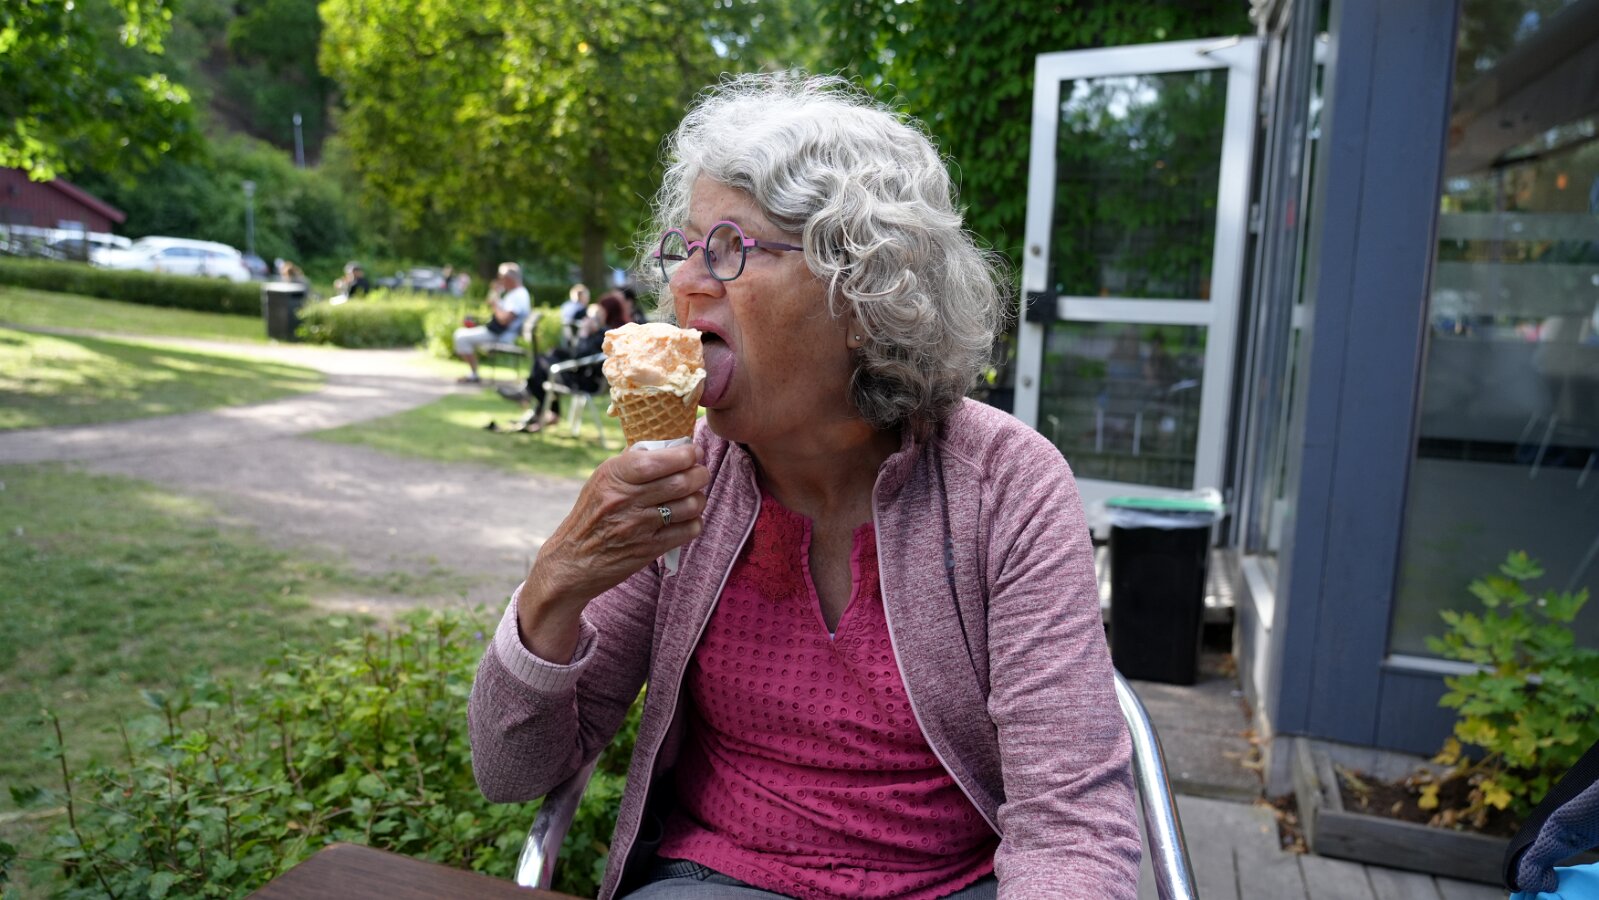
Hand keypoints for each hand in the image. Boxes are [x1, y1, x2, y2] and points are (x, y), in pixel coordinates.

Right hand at [518, 444, 707, 658]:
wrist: (572, 561)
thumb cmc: (590, 515)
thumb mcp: (601, 481)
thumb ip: (629, 461)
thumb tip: (663, 443)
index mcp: (614, 475)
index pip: (659, 460)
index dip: (685, 454)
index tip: (693, 452)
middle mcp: (626, 499)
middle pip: (681, 481)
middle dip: (700, 474)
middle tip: (700, 473)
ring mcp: (639, 525)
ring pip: (690, 505)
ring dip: (699, 498)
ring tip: (693, 496)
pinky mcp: (649, 548)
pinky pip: (688, 530)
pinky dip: (694, 522)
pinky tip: (686, 519)